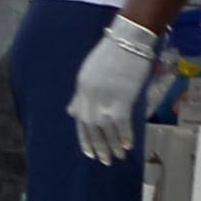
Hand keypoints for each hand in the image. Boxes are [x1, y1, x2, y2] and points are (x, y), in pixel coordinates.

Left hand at [69, 16, 158, 163]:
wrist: (129, 40)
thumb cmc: (111, 54)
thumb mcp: (88, 73)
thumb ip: (80, 94)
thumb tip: (71, 112)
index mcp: (81, 89)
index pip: (79, 119)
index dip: (84, 137)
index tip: (88, 151)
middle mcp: (89, 96)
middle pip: (91, 127)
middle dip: (96, 146)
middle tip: (102, 160)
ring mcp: (105, 98)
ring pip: (105, 129)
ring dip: (110, 146)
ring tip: (116, 157)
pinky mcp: (122, 98)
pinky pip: (121, 124)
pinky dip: (123, 137)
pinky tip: (127, 146)